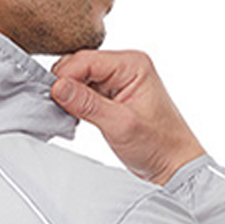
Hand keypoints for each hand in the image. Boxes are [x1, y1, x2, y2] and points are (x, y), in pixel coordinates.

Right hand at [50, 49, 205, 184]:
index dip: (64, 77)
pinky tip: (74, 116)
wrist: (173, 164)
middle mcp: (126, 66)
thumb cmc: (158, 144)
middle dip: (64, 84)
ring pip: (79, 78)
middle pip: (79, 65)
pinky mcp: (112, 95)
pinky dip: (75, 102)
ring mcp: (119, 80)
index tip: (51, 97)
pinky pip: (85, 91)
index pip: (85, 60)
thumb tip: (57, 87)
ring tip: (67, 114)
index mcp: (133, 64)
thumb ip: (87, 103)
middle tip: (56, 108)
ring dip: (69, 94)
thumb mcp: (120, 124)